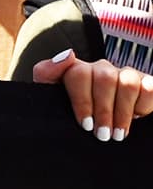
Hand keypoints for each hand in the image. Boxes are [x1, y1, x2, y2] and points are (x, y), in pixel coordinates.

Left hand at [33, 48, 152, 140]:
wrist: (94, 130)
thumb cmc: (69, 114)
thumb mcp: (51, 96)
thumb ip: (47, 72)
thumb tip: (68, 54)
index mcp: (78, 70)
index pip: (78, 73)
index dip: (83, 100)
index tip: (86, 124)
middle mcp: (103, 70)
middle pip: (104, 78)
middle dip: (103, 110)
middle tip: (103, 134)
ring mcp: (126, 76)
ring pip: (127, 82)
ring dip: (123, 112)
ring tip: (118, 133)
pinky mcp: (146, 85)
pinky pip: (149, 88)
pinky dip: (144, 105)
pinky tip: (137, 117)